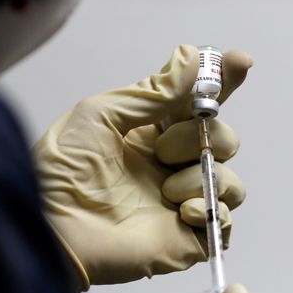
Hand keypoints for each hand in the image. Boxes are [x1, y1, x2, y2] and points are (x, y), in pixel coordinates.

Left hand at [33, 45, 252, 288]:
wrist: (52, 228)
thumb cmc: (62, 169)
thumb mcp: (101, 115)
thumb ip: (153, 91)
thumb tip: (192, 55)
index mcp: (154, 131)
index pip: (201, 102)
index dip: (224, 80)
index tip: (240, 60)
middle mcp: (174, 164)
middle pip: (224, 138)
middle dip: (200, 137)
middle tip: (160, 151)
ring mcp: (182, 200)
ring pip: (231, 180)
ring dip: (203, 176)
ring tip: (165, 190)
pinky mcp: (187, 237)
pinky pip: (224, 219)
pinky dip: (210, 210)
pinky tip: (181, 212)